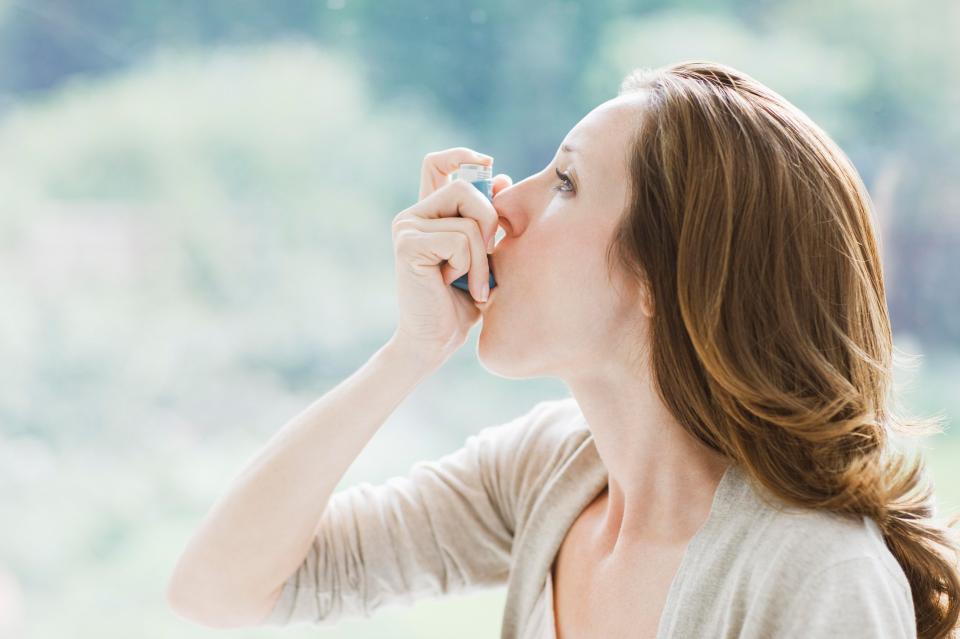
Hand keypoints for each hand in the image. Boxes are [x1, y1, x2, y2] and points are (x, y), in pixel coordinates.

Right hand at [390, 147, 511, 364]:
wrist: (436, 340)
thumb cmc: (463, 301)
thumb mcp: (484, 253)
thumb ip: (489, 218)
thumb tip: (502, 177)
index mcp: (429, 214)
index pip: (436, 163)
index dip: (462, 155)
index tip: (487, 163)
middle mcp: (412, 216)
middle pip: (465, 187)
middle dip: (489, 221)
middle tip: (489, 257)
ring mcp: (406, 227)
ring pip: (468, 218)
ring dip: (482, 257)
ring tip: (473, 283)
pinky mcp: (408, 244)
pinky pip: (459, 240)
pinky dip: (470, 266)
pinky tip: (455, 285)